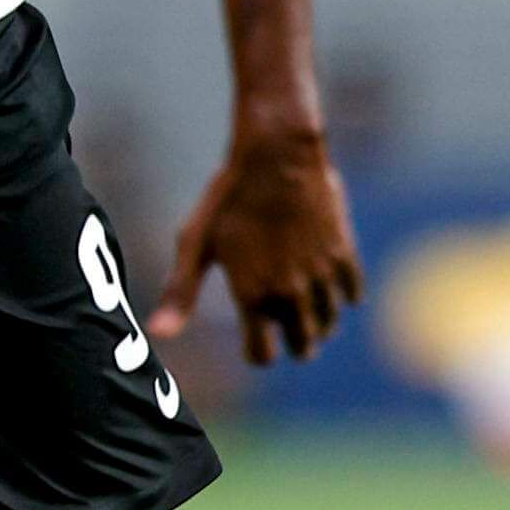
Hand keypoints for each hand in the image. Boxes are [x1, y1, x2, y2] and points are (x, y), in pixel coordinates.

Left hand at [154, 124, 361, 365]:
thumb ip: (180, 294)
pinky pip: (352, 292)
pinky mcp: (343, 253)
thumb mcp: (195, 243)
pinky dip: (345, 297)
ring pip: (329, 321)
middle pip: (302, 344)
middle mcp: (290, 293)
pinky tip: (335, 291)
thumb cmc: (228, 197)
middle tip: (295, 346)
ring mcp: (320, 274)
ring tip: (313, 322)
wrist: (277, 155)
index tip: (256, 348)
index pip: (262, 354)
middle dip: (296, 347)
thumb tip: (158, 336)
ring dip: (321, 326)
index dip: (258, 354)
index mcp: (253, 297)